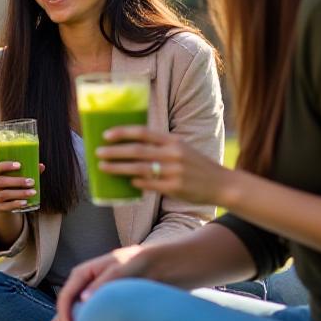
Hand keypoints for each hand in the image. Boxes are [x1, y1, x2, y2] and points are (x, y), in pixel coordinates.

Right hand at [0, 158, 41, 212]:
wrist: (4, 204)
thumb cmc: (12, 187)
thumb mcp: (17, 178)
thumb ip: (28, 172)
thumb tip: (41, 166)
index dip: (7, 166)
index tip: (20, 165)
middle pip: (1, 182)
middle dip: (17, 181)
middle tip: (32, 182)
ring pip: (4, 194)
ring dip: (20, 193)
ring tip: (33, 192)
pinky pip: (6, 206)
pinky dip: (16, 204)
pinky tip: (25, 202)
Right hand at [51, 245, 158, 320]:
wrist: (152, 263)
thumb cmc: (136, 262)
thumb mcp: (121, 268)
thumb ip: (103, 282)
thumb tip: (83, 299)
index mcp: (82, 274)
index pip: (65, 297)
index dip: (64, 316)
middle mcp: (80, 285)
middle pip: (64, 310)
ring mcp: (86, 295)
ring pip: (70, 317)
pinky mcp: (95, 304)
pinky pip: (81, 319)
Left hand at [96, 127, 236, 205]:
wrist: (222, 184)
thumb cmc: (198, 165)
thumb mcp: (182, 148)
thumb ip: (161, 145)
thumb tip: (133, 144)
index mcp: (174, 141)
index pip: (143, 133)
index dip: (123, 132)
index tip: (106, 135)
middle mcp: (173, 154)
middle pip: (137, 150)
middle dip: (114, 151)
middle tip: (98, 152)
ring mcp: (174, 171)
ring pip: (139, 168)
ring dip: (118, 167)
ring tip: (103, 167)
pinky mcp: (174, 188)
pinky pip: (149, 185)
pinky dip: (136, 182)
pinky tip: (126, 182)